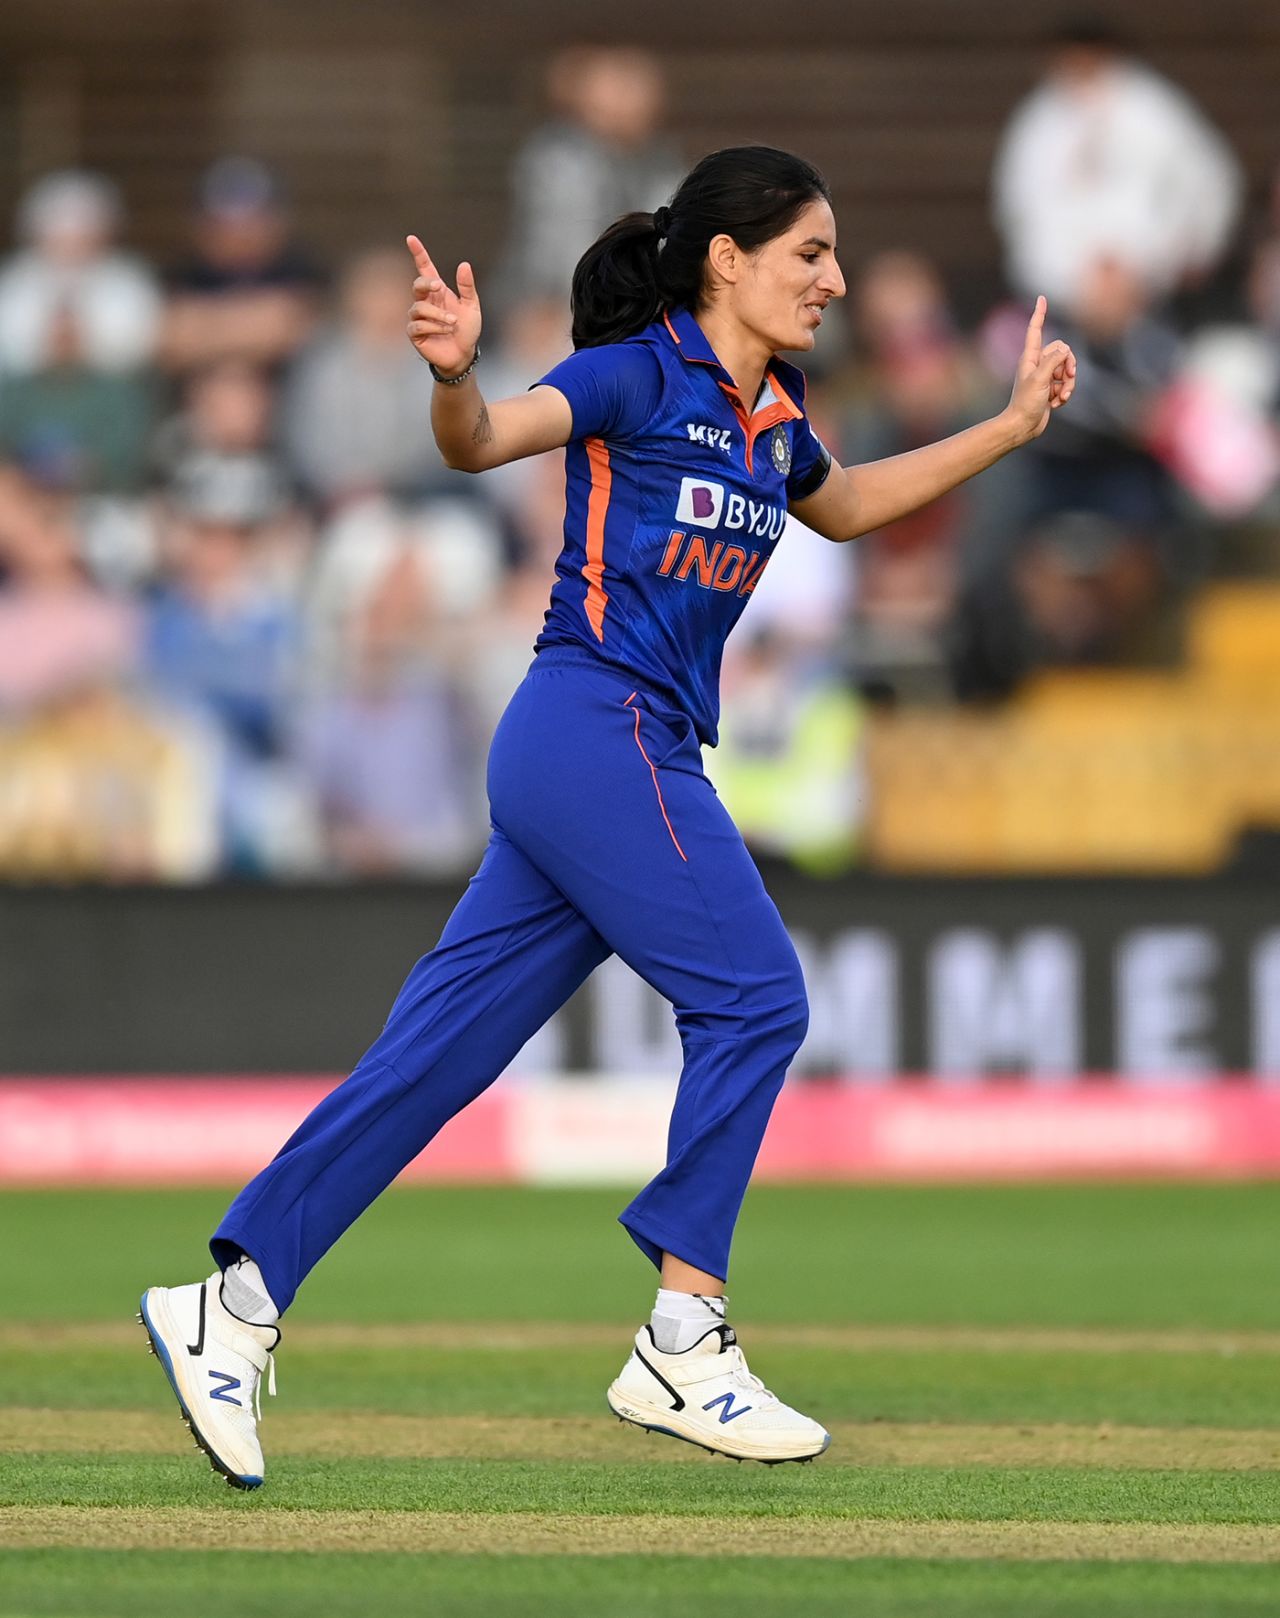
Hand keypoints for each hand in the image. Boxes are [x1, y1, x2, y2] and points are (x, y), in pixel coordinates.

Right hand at [405, 235, 481, 376]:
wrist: (463, 355)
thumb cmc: (466, 330)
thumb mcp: (472, 306)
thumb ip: (467, 287)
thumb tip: (464, 264)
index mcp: (437, 292)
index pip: (424, 268)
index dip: (418, 253)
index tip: (411, 238)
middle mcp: (425, 302)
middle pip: (417, 285)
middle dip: (426, 284)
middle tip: (439, 287)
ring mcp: (418, 317)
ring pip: (419, 308)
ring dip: (437, 314)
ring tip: (453, 322)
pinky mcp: (415, 334)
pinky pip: (417, 325)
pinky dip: (432, 326)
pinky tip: (444, 331)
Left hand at [1003, 296, 1075, 444]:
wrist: (1022, 427)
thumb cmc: (1025, 403)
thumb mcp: (1040, 379)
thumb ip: (1053, 360)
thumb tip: (1065, 349)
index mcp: (1030, 357)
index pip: (1035, 329)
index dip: (1039, 314)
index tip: (1042, 298)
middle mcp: (1037, 364)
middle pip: (1063, 350)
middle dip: (1069, 364)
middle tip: (1067, 378)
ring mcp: (1044, 376)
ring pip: (1067, 368)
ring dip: (1069, 383)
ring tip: (1061, 396)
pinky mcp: (1050, 388)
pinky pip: (1066, 383)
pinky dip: (1065, 393)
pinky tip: (1057, 403)